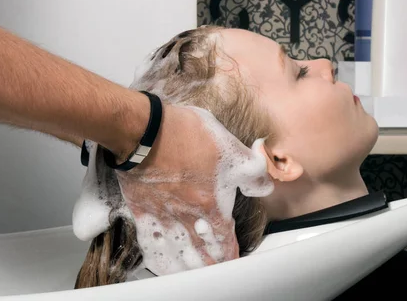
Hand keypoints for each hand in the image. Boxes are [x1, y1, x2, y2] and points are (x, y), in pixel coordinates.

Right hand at [115, 104, 272, 274]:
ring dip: (186, 266)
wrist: (145, 131)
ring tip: (192, 274)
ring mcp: (163, 215)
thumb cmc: (187, 137)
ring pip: (176, 251)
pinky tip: (159, 263)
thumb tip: (264, 186)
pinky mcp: (142, 208)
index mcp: (211, 204)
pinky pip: (150, 240)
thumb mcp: (232, 149)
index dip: (230, 251)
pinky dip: (157, 256)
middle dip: (210, 263)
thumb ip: (252, 172)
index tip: (233, 260)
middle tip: (215, 273)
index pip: (224, 237)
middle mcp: (187, 215)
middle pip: (201, 249)